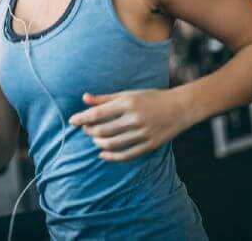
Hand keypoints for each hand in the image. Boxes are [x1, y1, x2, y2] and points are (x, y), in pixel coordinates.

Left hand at [69, 89, 189, 161]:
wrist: (179, 107)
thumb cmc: (150, 97)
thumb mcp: (128, 94)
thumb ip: (105, 98)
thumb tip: (84, 98)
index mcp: (128, 103)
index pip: (98, 113)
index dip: (82, 118)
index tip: (72, 121)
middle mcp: (134, 119)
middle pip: (103, 130)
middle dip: (89, 131)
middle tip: (85, 128)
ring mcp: (142, 134)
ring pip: (112, 144)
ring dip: (98, 143)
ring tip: (94, 139)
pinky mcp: (149, 145)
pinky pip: (126, 155)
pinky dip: (111, 157)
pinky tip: (103, 154)